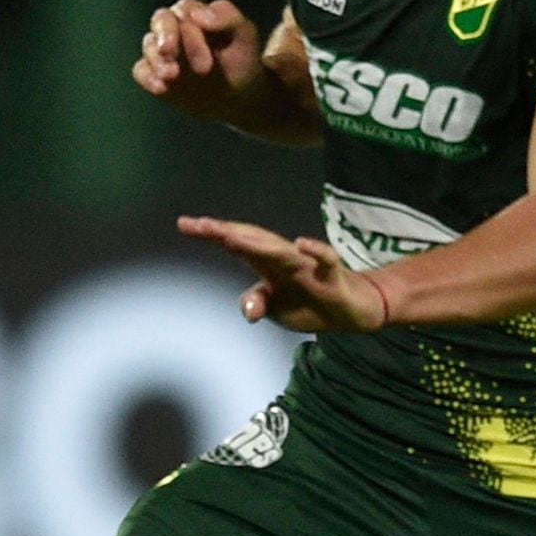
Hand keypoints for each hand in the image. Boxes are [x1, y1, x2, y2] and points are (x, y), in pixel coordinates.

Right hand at [131, 0, 269, 122]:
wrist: (238, 95)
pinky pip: (141, 70)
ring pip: (149, 44)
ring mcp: (163, 51)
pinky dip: (148, 77)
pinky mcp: (155, 73)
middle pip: (161, 20)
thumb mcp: (245, 35)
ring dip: (157, 59)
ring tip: (172, 75)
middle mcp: (175, 27)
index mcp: (195, 13)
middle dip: (166, 36)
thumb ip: (227, 18)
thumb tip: (199, 14)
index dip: (192, 33)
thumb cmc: (241, 58)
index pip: (185, 11)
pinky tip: (161, 88)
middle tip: (171, 54)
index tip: (207, 63)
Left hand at [179, 216, 388, 334]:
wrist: (350, 313)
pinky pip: (324, 259)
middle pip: (252, 240)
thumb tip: (249, 309)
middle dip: (227, 233)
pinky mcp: (331, 275)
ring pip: (280, 250)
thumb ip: (257, 304)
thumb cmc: (308, 303)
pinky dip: (314, 250)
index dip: (212, 233)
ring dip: (257, 243)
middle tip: (201, 225)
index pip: (235, 244)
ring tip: (232, 237)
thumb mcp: (276, 310)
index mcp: (266, 264)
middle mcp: (283, 258)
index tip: (185, 223)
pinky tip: (301, 244)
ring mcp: (307, 264)